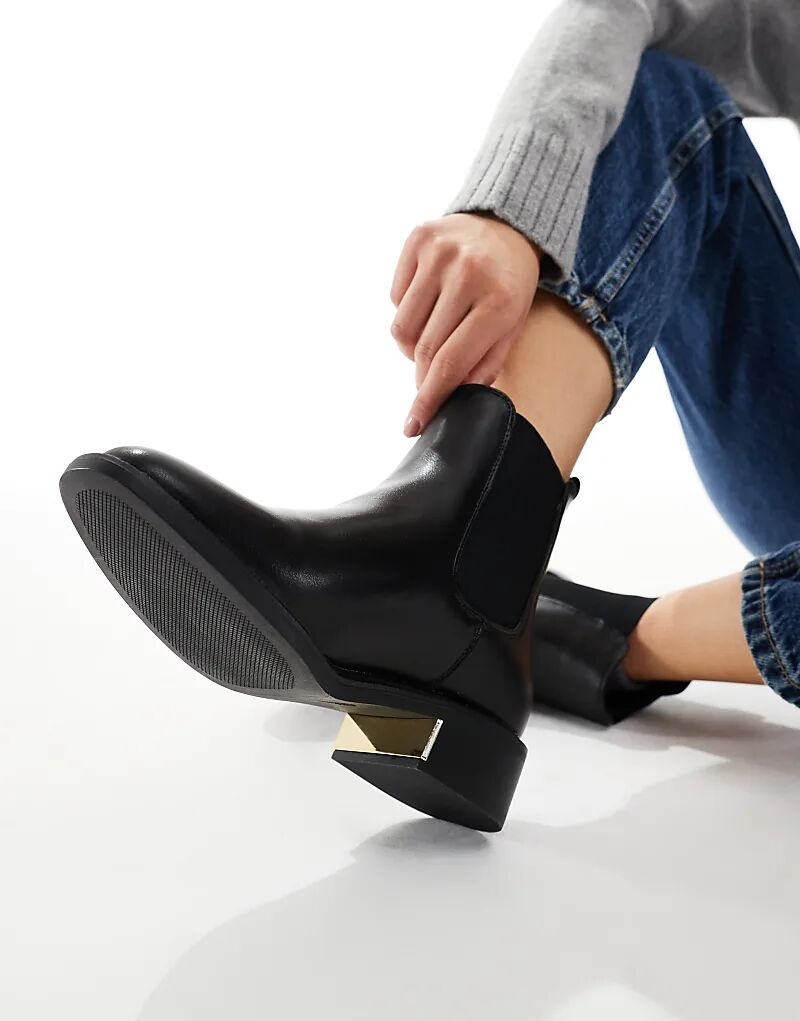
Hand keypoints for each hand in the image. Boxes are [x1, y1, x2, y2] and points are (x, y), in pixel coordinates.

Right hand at [390, 212, 540, 435]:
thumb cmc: (510, 286)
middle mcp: (468, 273)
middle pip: (423, 349)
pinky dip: (408, 311)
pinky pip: (396, 298)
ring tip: (434, 335)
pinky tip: (430, 302)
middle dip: (423, 375)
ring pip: (402, 328)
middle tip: (430, 380)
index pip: (450, 363)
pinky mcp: (419, 238)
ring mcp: (440, 253)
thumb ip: (483, 365)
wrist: (508, 226)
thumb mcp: (511, 328)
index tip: (413, 425)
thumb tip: (452, 396)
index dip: (429, 399)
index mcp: (499, 302)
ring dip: (413, 345)